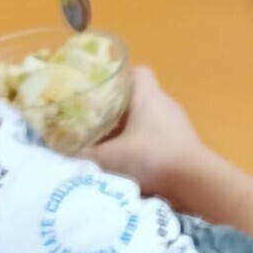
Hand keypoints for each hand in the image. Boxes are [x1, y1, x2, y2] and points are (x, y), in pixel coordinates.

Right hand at [89, 67, 205, 196]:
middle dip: (115, 107)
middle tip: (92, 118)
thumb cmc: (151, 156)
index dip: (117, 76)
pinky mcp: (181, 143)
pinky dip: (141, 144)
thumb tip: (58, 153)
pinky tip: (126, 159)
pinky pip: (156, 137)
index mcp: (149, 95)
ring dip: (128, 128)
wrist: (194, 181)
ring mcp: (176, 124)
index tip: (97, 88)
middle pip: (138, 97)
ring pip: (146, 119)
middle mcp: (164, 104)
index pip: (136, 72)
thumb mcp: (109, 156)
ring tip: (104, 140)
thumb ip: (83, 154)